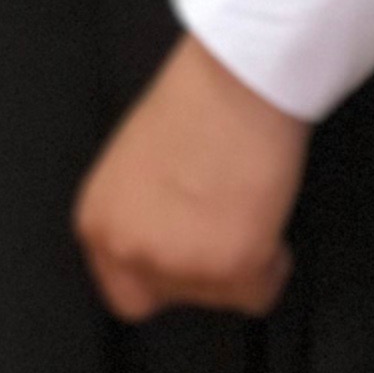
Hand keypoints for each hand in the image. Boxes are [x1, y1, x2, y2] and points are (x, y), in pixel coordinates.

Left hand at [76, 37, 306, 320]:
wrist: (241, 75)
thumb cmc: (202, 96)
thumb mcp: (139, 161)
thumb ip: (141, 210)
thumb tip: (171, 233)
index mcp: (98, 221)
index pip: (125, 289)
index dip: (170, 268)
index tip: (197, 248)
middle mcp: (128, 249)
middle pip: (174, 296)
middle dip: (205, 268)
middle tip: (228, 223)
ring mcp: (178, 261)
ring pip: (220, 297)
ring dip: (244, 258)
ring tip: (250, 200)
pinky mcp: (231, 264)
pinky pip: (260, 292)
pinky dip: (274, 263)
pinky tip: (270, 213)